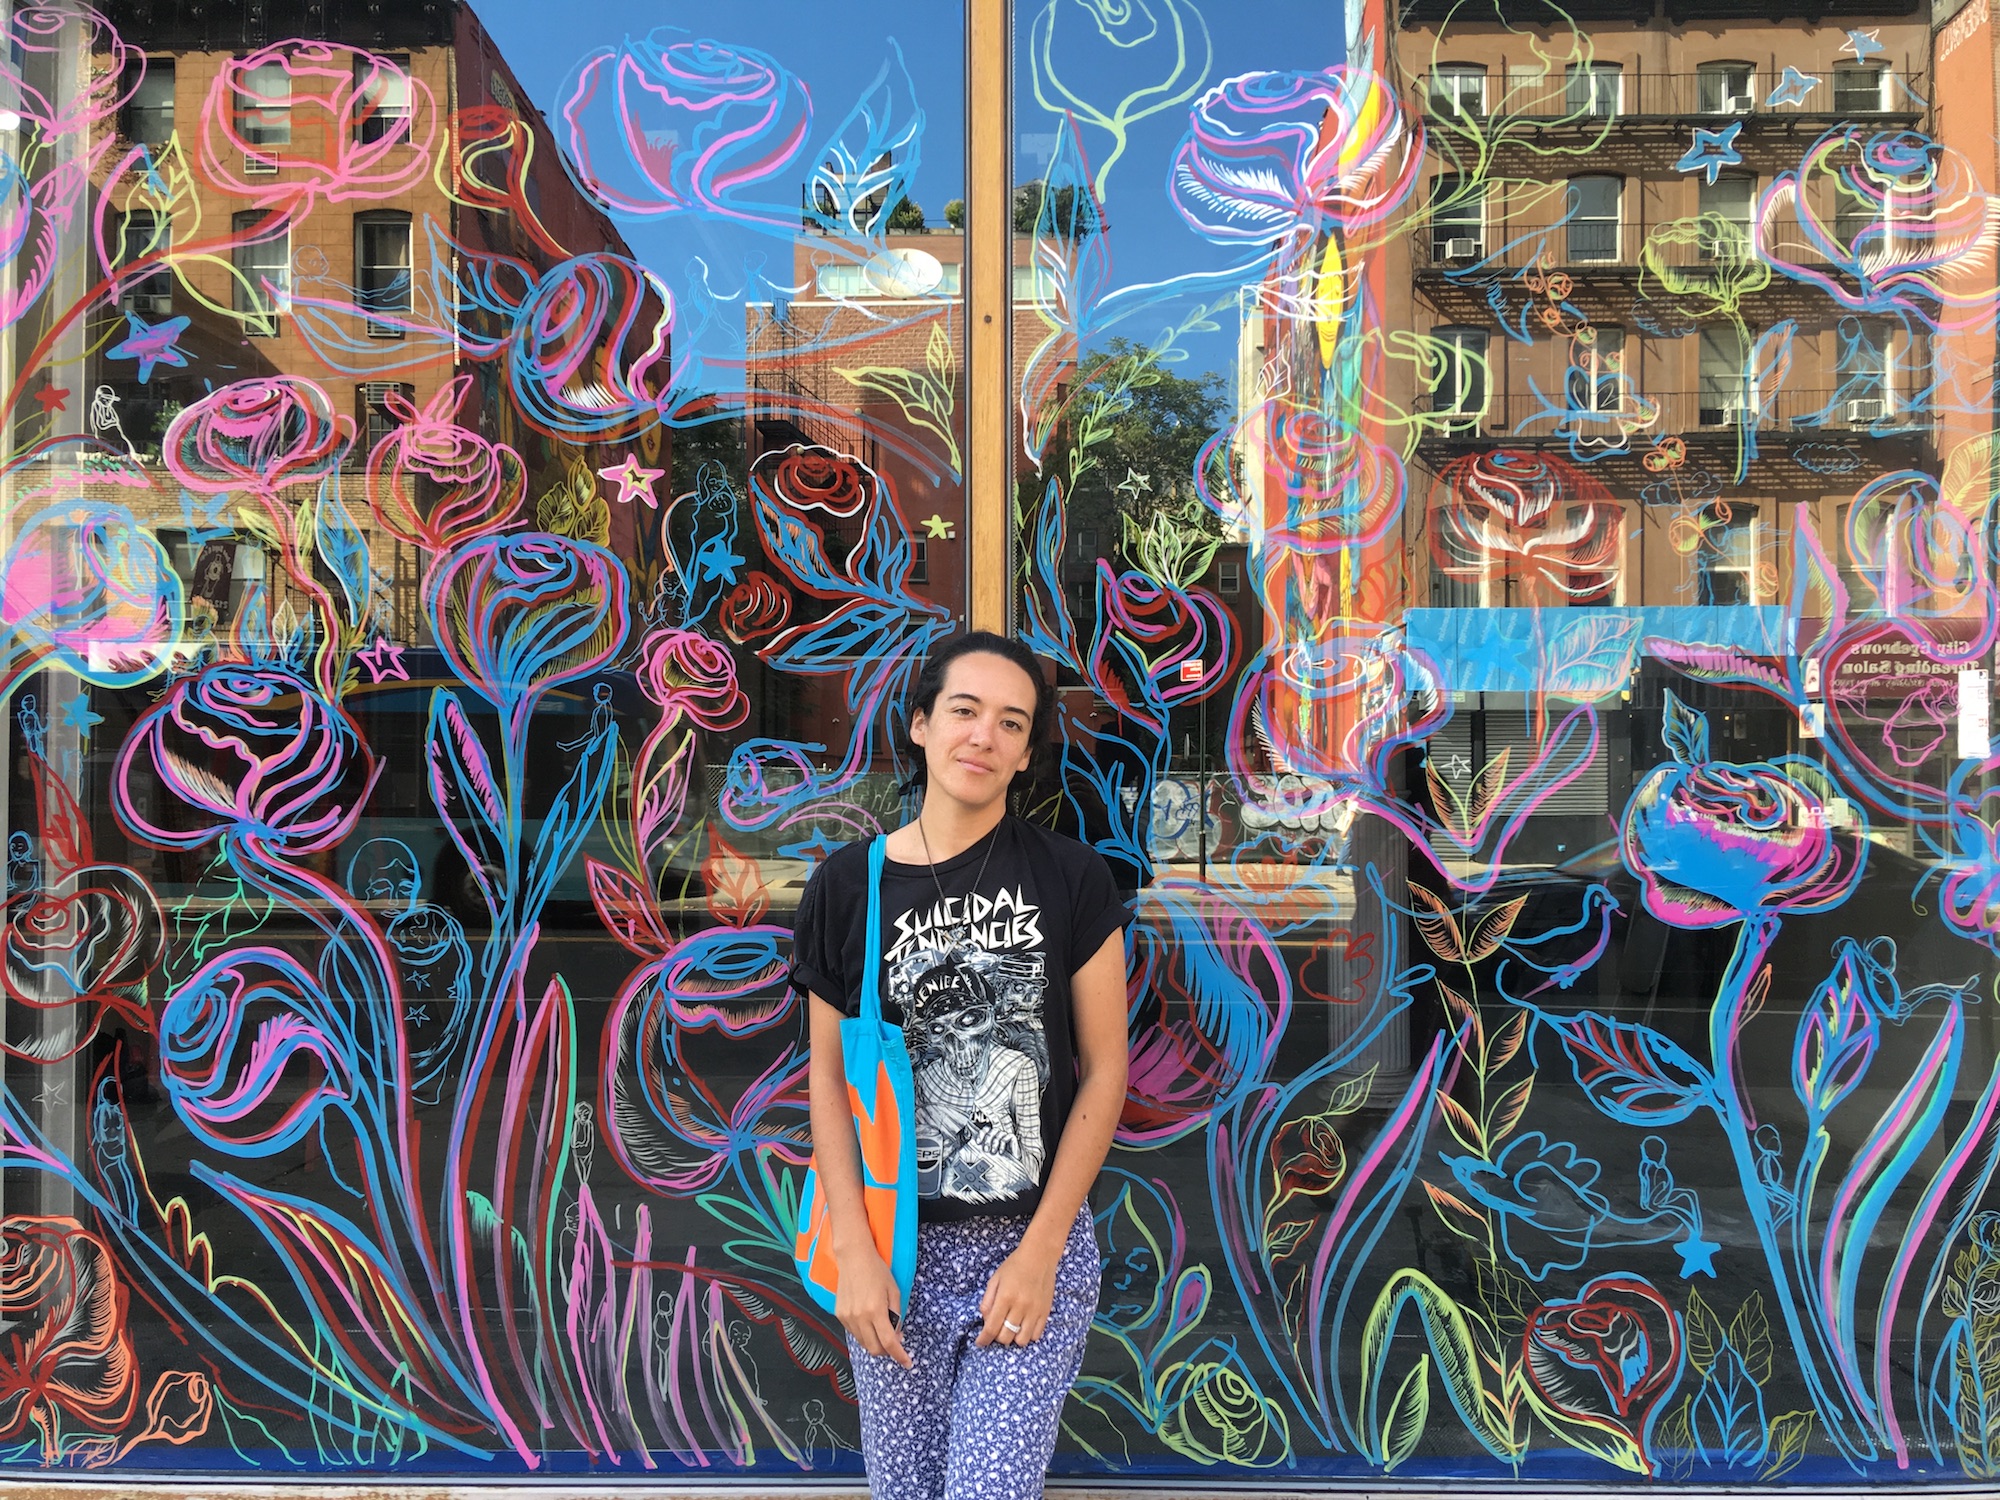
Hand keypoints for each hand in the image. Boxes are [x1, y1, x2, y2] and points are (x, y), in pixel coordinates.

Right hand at [834, 1241, 910, 1367]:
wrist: (854, 1257)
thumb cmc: (878, 1271)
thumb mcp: (894, 1291)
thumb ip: (896, 1316)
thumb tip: (897, 1336)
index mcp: (876, 1311)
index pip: (889, 1343)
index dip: (899, 1356)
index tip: (907, 1363)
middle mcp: (859, 1317)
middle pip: (874, 1349)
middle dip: (887, 1351)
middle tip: (895, 1342)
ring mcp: (847, 1317)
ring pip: (863, 1343)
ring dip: (875, 1342)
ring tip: (881, 1328)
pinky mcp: (840, 1315)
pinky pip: (854, 1333)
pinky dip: (864, 1334)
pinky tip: (869, 1321)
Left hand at [977, 1242, 1057, 1346]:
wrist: (1040, 1256)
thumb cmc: (1014, 1266)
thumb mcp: (995, 1279)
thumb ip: (987, 1300)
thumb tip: (985, 1320)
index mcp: (1005, 1297)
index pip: (991, 1327)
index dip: (984, 1339)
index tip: (980, 1342)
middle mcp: (1020, 1307)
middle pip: (1006, 1337)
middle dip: (997, 1337)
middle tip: (996, 1329)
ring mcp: (1034, 1311)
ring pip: (1021, 1341)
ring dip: (1013, 1338)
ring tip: (1011, 1328)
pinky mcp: (1045, 1312)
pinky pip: (1036, 1335)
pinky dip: (1027, 1335)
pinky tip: (1023, 1326)